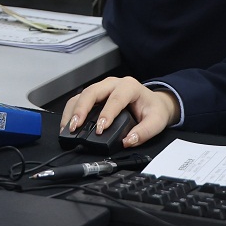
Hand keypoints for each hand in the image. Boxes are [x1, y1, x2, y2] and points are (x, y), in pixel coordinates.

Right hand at [60, 76, 178, 147]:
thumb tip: (128, 141)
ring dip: (73, 111)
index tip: (101, 128)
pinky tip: (68, 125)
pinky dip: (71, 112)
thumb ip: (145, 132)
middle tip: (76, 126)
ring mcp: (102, 87)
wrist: (152, 102)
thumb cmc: (152, 109)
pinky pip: (79, 99)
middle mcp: (113, 83)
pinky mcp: (95, 95)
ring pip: (82, 94)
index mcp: (129, 86)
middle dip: (82, 109)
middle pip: (93, 91)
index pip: (115, 98)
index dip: (106, 113)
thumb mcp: (156, 120)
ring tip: (69, 128)